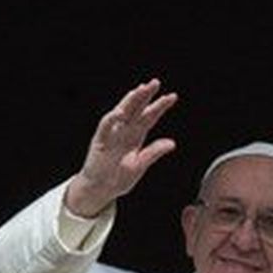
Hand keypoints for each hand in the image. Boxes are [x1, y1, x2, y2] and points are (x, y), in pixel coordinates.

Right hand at [64, 78, 179, 217]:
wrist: (100, 189)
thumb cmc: (119, 177)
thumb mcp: (140, 166)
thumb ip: (153, 153)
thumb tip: (172, 143)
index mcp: (136, 136)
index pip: (149, 117)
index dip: (160, 106)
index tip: (172, 96)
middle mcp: (125, 131)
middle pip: (136, 109)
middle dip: (145, 96)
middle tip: (155, 83)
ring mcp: (112, 134)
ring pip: (122, 112)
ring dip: (130, 101)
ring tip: (140, 90)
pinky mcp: (100, 140)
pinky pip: (106, 126)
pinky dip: (112, 118)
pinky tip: (121, 112)